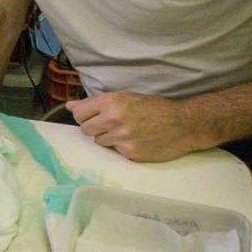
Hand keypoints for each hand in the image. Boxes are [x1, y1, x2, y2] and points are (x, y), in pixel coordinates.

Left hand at [65, 91, 202, 161]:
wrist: (182, 124)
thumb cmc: (154, 107)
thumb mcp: (125, 97)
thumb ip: (95, 102)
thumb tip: (69, 106)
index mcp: (111, 102)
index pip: (79, 114)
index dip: (84, 116)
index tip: (92, 117)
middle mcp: (114, 119)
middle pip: (85, 129)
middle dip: (94, 128)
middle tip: (110, 125)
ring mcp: (122, 138)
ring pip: (99, 142)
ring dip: (108, 138)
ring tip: (126, 132)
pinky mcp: (130, 153)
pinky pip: (114, 151)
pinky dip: (121, 147)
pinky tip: (135, 140)